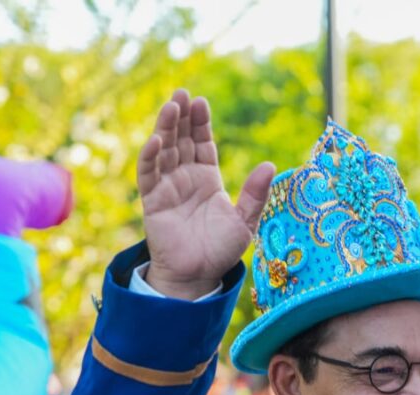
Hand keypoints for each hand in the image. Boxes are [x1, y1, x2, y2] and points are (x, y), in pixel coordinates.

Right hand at [137, 89, 274, 298]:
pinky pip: (149, 174)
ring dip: (165, 128)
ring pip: (164, 151)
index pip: (202, 143)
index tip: (201, 102)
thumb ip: (255, 194)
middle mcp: (186, 179)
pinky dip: (151, 156)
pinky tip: (156, 139)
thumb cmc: (221, 251)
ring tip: (170, 106)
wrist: (199, 276)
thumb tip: (270, 165)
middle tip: (182, 93)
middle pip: (181, 140)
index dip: (200, 123)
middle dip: (181, 116)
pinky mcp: (152, 201)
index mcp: (208, 180)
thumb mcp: (245, 221)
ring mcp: (167, 188)